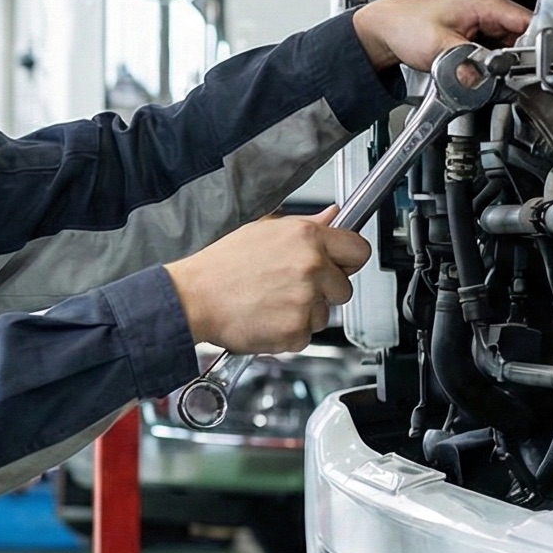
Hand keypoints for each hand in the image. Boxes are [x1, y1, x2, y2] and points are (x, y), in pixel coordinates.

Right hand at [165, 209, 372, 357]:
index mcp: (306, 238)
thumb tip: (333, 216)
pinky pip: (306, 336)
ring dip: (305, 313)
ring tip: (272, 302)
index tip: (339, 266)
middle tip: (293, 288)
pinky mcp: (296, 330)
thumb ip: (306, 225)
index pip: (358, 250)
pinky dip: (288, 333)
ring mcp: (305, 301)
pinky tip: (267, 318)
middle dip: (325, 291)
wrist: (194, 299)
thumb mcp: (264, 231)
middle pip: (345, 288)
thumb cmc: (221, 266)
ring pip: (325, 314)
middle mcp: (311, 267)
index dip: (348, 260)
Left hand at [351, 0, 530, 71]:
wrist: (385, 28)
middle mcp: (490, 7)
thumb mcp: (437, 48)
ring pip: (512, 47)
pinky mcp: (477, 33)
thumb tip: (483, 80)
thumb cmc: (404, 26)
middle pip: (524, 38)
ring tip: (485, 74)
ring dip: (504, 64)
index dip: (534, 49)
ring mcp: (485, 20)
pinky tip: (479, 70)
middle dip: (518, 61)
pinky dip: (492, 63)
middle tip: (503, 78)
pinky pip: (497, 51)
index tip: (528, 70)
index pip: (530, 24)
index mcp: (487, 2)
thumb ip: (465, 64)